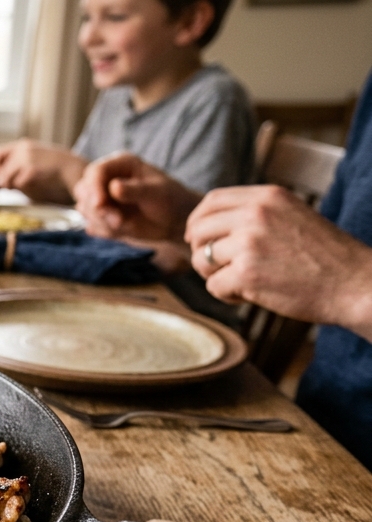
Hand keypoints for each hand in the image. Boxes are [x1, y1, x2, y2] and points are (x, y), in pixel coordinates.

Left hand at [0, 139, 83, 203]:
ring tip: (23, 184)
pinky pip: (16, 182)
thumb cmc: (52, 173)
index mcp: (19, 146)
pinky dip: (21, 187)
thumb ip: (11, 172)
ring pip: (3, 177)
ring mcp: (26, 156)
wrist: (75, 169)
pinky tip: (32, 184)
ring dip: (9, 185)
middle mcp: (20, 148)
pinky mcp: (31, 166)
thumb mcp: (29, 168)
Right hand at [73, 152, 201, 241]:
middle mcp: (107, 178)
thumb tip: (113, 187)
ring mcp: (102, 196)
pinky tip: (121, 229)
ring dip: (100, 220)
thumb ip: (135, 190)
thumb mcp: (156, 193)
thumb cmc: (170, 200)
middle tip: (118, 221)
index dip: (94, 188)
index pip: (95, 171)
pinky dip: (103, 230)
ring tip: (123, 225)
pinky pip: (91, 223)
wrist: (174, 221)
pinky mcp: (101, 214)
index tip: (100, 205)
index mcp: (120, 164)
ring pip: (84, 207)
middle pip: (84, 189)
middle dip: (96, 208)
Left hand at [186, 185, 371, 334]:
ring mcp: (249, 243)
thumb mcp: (290, 216)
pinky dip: (227, 295)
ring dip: (216, 276)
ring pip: (202, 260)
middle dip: (201, 252)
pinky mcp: (246, 274)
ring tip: (244, 281)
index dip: (198, 222)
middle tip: (219, 268)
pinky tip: (250, 295)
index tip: (197, 238)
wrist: (354, 284)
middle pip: (199, 230)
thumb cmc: (323, 256)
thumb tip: (203, 225)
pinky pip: (213, 286)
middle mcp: (255, 214)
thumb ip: (254, 214)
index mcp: (267, 197)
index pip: (212, 201)